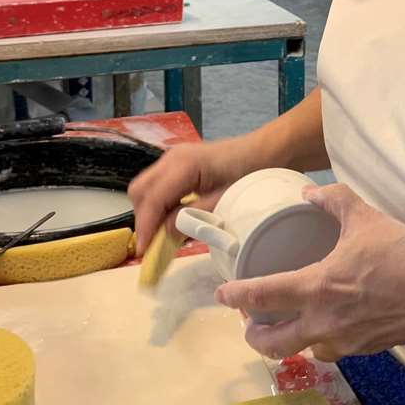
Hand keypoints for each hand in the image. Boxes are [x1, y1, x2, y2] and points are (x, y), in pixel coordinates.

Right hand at [127, 137, 256, 254]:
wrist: (264, 152)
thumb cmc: (250, 174)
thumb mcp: (223, 202)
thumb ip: (192, 218)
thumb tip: (165, 234)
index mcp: (184, 166)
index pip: (152, 200)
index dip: (146, 227)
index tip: (144, 252)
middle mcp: (172, 158)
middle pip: (140, 191)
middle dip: (143, 219)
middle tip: (154, 243)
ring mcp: (173, 157)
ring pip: (145, 187)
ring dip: (150, 212)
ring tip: (164, 233)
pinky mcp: (178, 162)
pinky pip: (157, 184)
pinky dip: (159, 203)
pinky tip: (173, 217)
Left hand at [215, 184, 404, 362]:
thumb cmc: (404, 253)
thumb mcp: (365, 217)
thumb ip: (333, 200)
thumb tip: (309, 194)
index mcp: (316, 288)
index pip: (261, 297)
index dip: (235, 296)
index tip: (222, 294)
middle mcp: (323, 323)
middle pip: (271, 344)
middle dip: (254, 335)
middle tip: (250, 322)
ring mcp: (345, 341)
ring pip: (301, 352)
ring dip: (287, 343)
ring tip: (286, 326)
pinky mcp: (366, 349)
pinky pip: (331, 350)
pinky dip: (320, 341)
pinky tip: (328, 326)